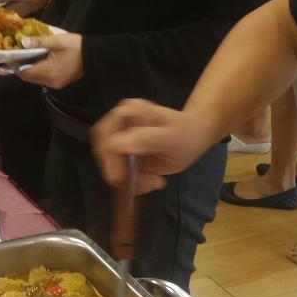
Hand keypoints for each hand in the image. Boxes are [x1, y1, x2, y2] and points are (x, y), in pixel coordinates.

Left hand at [18, 32, 83, 88]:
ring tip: (30, 54)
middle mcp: (49, 81)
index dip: (16, 65)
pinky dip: (40, 70)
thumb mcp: (57, 41)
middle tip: (21, 52)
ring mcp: (55, 83)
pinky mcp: (60, 82)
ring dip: (31, 68)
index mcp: (48, 72)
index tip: (14, 54)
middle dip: (23, 66)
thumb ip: (39, 42)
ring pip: (36, 78)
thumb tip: (22, 42)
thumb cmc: (76, 47)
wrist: (94, 56)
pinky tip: (42, 59)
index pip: (24, 73)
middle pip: (29, 77)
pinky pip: (44, 78)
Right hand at [91, 98, 217, 194]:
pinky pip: (118, 171)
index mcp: (129, 113)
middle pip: (103, 152)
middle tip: (141, 184)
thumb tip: (119, 145)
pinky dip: (131, 181)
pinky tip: (151, 180)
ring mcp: (120, 138)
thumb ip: (145, 139)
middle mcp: (119, 123)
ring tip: (152, 181)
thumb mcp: (170, 137)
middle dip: (118, 172)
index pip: (107, 140)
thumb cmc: (185, 134)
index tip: (124, 180)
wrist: (193, 136)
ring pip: (109, 164)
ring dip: (127, 179)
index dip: (111, 162)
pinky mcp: (123, 152)